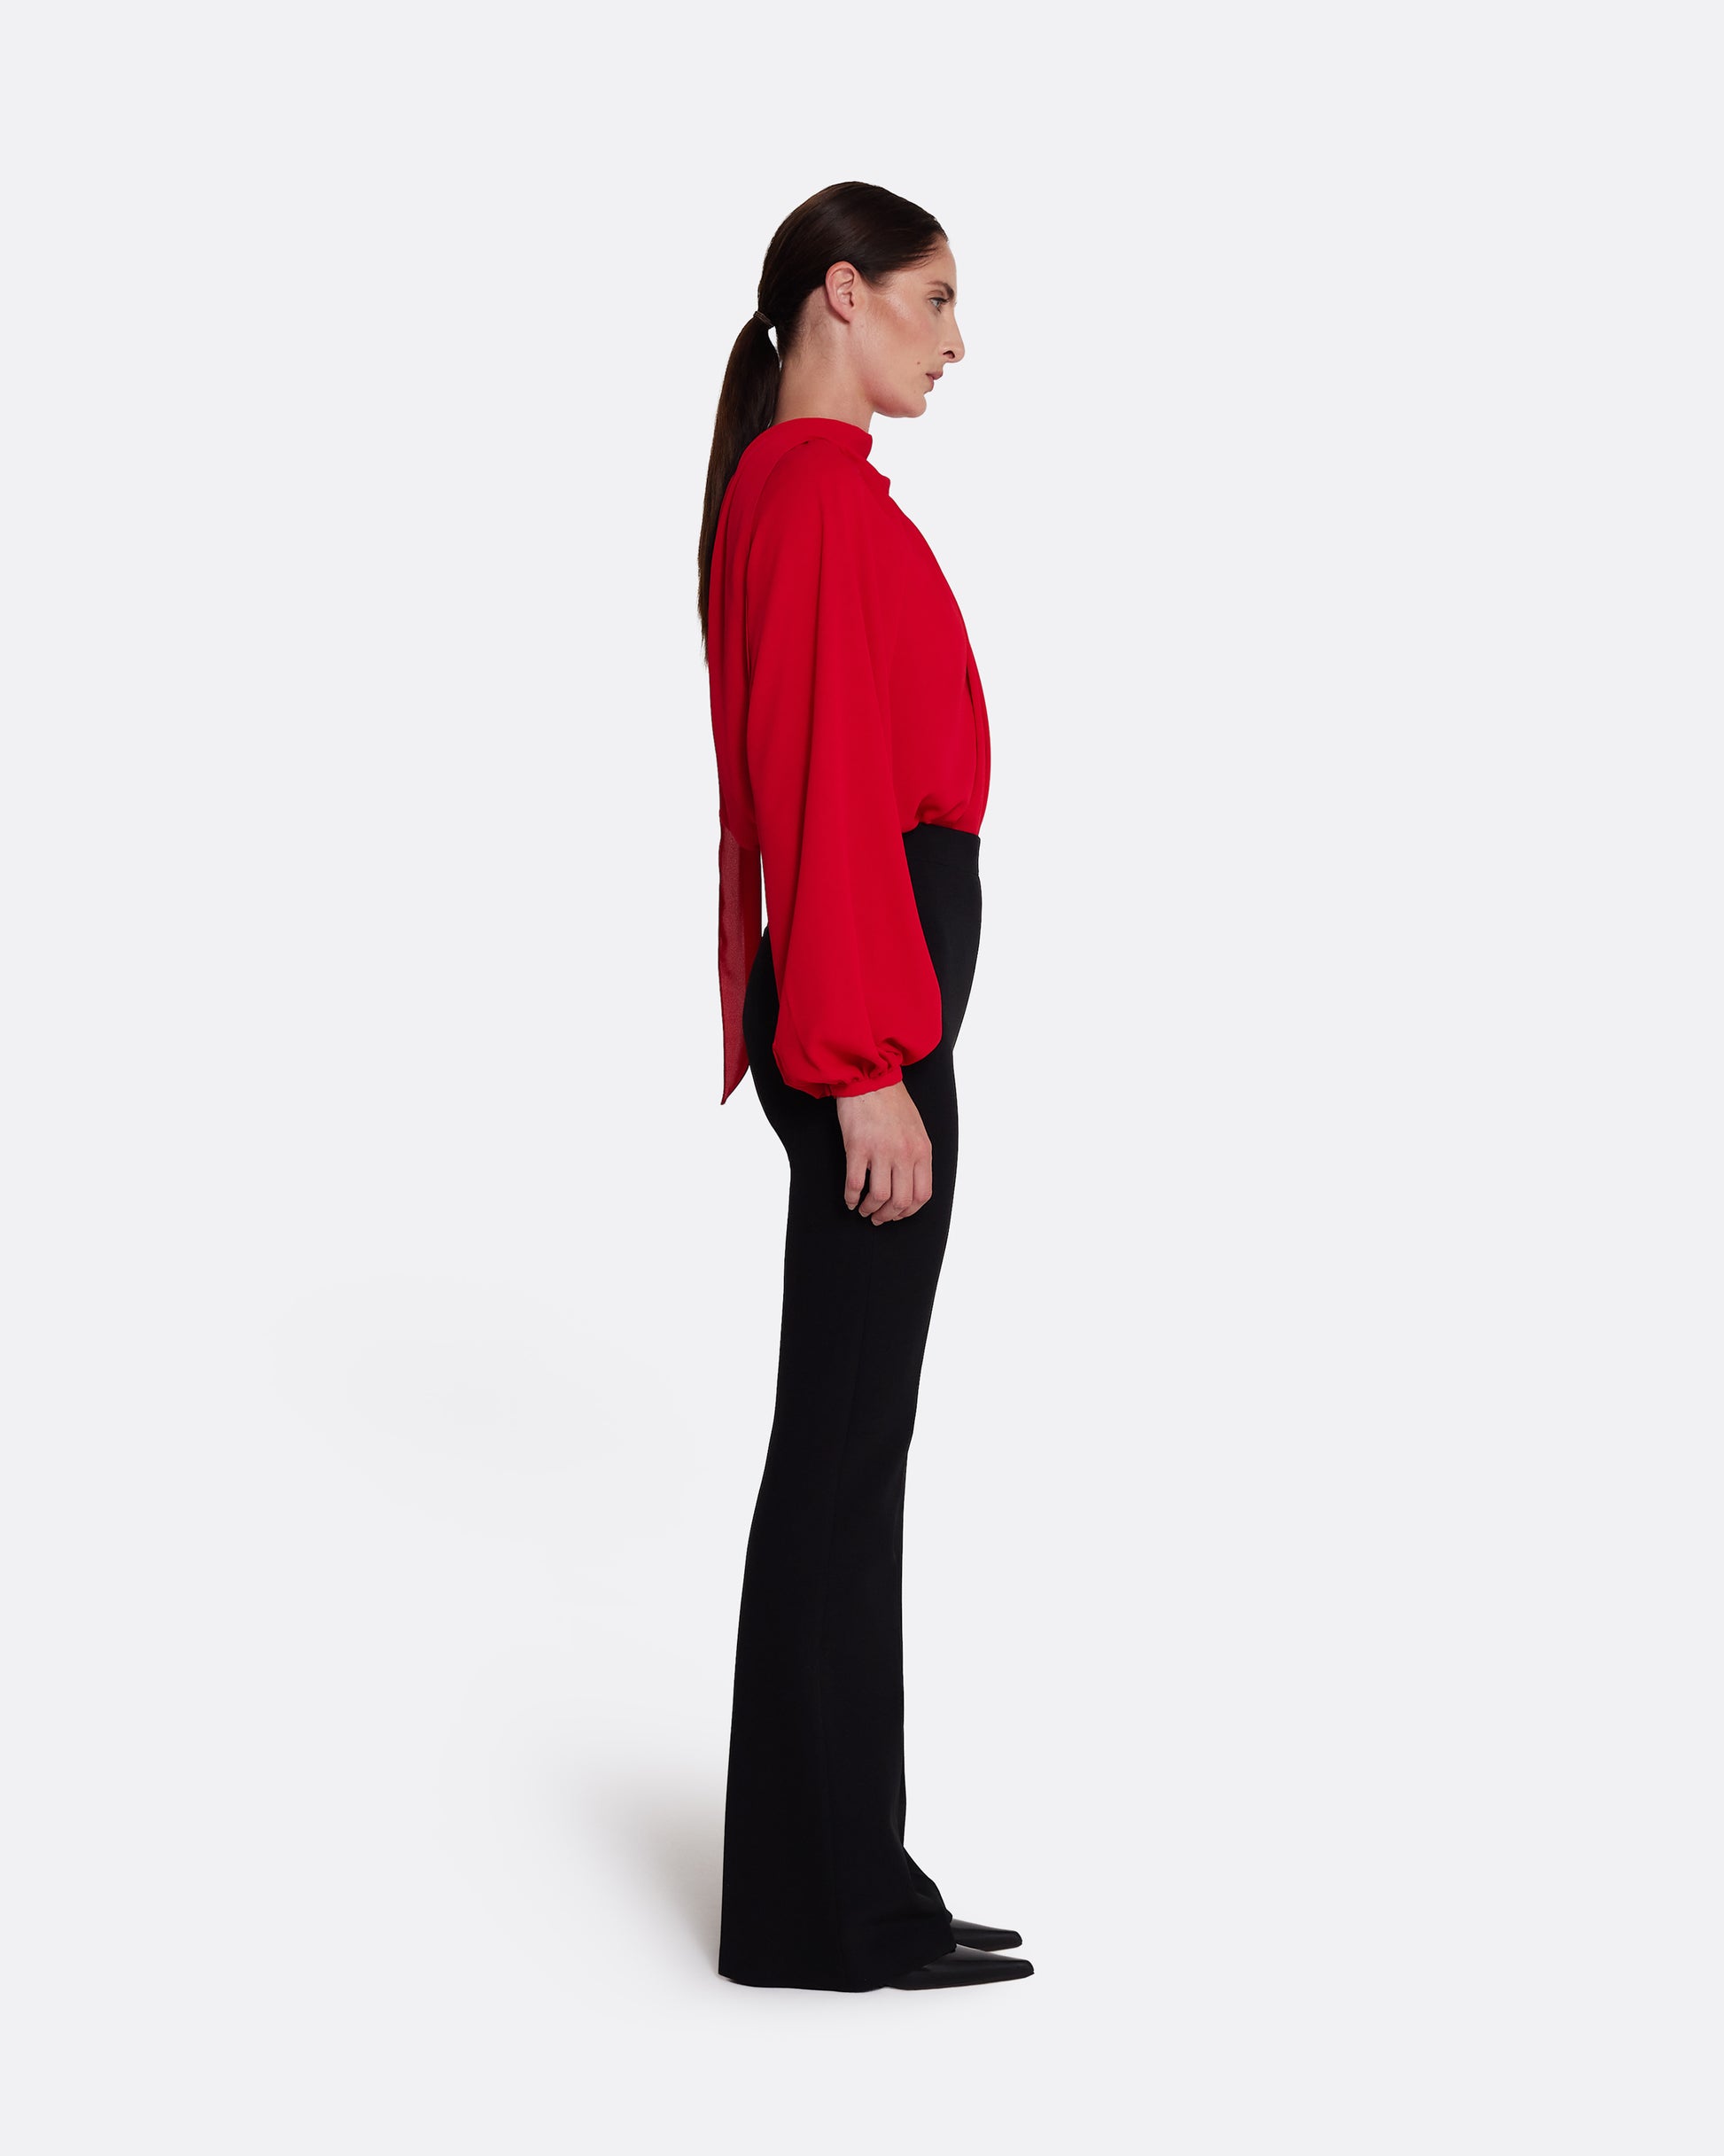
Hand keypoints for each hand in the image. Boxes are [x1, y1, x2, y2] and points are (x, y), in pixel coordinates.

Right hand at [835, 1081, 932, 1223]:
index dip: (909, 1211)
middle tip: (879, 1217)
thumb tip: (910, 1183)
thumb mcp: (917, 1130)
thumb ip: (916, 1156)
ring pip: (879, 1197)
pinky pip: (854, 1183)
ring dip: (870, 1209)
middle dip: (889, 1215)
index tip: (899, 1214)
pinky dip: (851, 1197)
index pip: (922, 1194)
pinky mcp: (857, 1147)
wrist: (871, 1079)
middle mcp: (904, 1154)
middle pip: (901, 1201)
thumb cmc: (893, 1103)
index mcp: (922, 1150)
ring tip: (864, 1209)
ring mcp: (881, 1151)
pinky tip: (850, 1199)